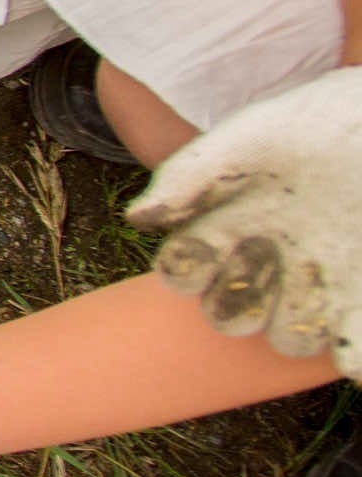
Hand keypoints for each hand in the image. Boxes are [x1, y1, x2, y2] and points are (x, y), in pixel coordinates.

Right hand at [131, 67, 361, 370]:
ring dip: (294, 331)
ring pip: (291, 337)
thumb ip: (194, 174)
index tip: (199, 255)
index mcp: (229, 227)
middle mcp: (269, 262)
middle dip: (238, 308)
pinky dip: (354, 355)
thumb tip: (137, 219)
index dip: (186, 272)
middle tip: (259, 274)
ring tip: (310, 301)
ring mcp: (323, 281)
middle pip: (234, 314)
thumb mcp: (249, 139)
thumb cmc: (312, 121)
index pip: (186, 269)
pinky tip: (353, 342)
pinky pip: (355, 345)